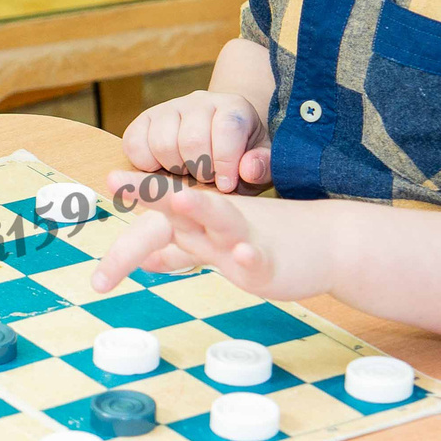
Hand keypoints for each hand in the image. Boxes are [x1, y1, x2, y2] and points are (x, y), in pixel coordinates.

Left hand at [89, 181, 328, 301]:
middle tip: (115, 179)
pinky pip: (258, 260)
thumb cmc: (270, 240)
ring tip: (178, 201)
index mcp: (206, 218)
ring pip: (220, 222)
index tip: (108, 176)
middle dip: (149, 193)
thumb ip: (183, 253)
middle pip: (179, 206)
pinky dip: (250, 256)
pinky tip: (242, 254)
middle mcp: (220, 222)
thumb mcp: (220, 247)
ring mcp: (246, 239)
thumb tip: (147, 261)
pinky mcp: (270, 263)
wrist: (331, 242)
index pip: (166, 200)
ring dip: (199, 211)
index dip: (139, 189)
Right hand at [122, 90, 270, 192]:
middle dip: (199, 170)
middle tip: (207, 179)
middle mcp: (200, 101)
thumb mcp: (262, 164)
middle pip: (192, 140)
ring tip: (187, 172)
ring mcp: (170, 108)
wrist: (218, 143)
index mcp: (234, 108)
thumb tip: (246, 169)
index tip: (226, 185)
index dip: (225, 162)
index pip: (226, 128)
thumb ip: (262, 167)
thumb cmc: (242, 157)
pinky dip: (145, 164)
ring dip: (174, 168)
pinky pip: (134, 143)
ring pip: (161, 143)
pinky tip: (162, 168)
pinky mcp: (145, 119)